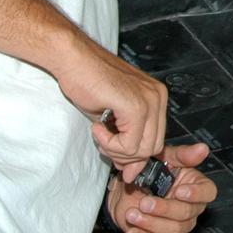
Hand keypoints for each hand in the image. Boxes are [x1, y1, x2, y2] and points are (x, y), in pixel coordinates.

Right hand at [51, 34, 168, 181]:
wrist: (73, 60)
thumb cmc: (89, 83)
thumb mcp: (112, 119)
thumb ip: (126, 142)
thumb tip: (132, 172)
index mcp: (156, 97)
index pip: (156, 140)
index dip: (135, 155)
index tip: (119, 159)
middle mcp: (158, 96)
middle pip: (152, 147)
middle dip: (126, 155)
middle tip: (105, 143)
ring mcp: (149, 99)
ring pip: (142, 149)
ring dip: (116, 149)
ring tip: (100, 132)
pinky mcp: (136, 105)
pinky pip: (129, 143)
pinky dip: (109, 143)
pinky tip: (97, 126)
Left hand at [108, 142, 217, 232]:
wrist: (128, 189)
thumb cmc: (151, 170)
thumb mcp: (165, 158)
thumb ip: (183, 155)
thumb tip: (203, 149)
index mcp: (196, 185)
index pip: (208, 192)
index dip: (196, 194)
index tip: (179, 191)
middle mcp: (192, 207)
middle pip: (187, 214)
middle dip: (164, 209)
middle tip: (144, 203)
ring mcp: (181, 225)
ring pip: (174, 230)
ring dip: (151, 224)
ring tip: (132, 215)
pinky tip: (132, 232)